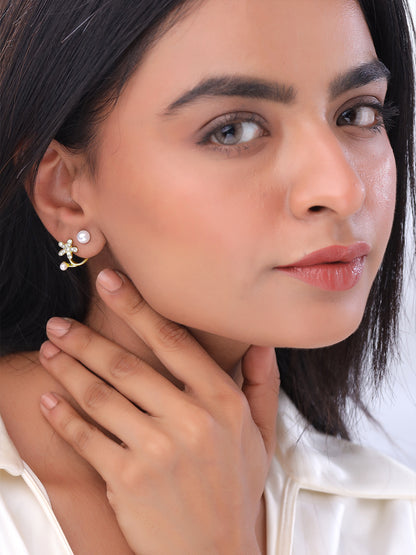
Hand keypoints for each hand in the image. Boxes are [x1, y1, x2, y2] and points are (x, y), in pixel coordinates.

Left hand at [39, 269, 279, 554]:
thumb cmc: (235, 490)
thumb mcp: (261, 435)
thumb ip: (262, 384)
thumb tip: (263, 340)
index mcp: (222, 401)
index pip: (173, 341)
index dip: (136, 307)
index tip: (109, 281)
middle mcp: (191, 420)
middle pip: (127, 366)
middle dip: (86, 340)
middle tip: (58, 323)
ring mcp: (158, 450)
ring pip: (101, 397)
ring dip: (68, 370)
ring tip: (49, 352)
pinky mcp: (128, 481)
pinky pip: (85, 438)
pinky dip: (61, 416)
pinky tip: (48, 399)